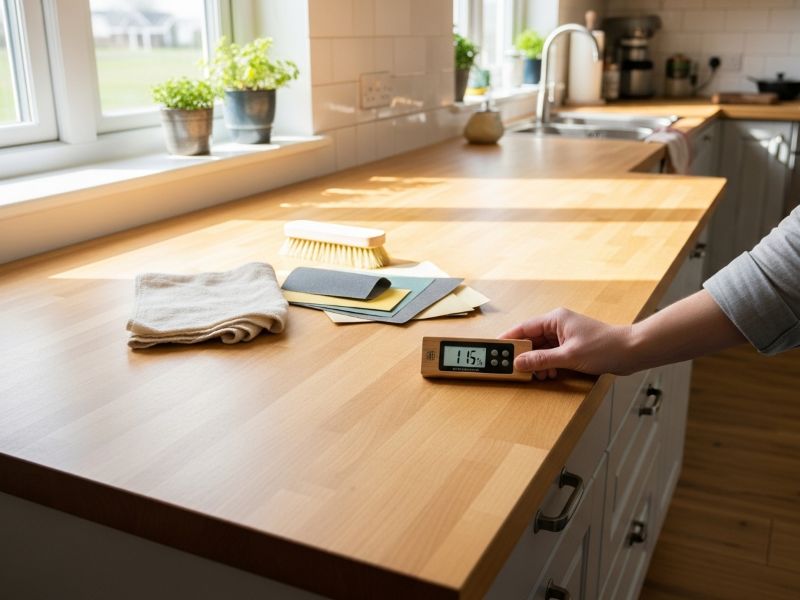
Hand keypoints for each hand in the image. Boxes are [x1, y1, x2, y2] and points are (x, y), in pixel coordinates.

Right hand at [499, 308, 634, 379]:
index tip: (495, 349)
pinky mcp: (571, 346)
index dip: (508, 339)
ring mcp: (565, 336)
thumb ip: (541, 359)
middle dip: (524, 355)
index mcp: (555, 319)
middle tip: (513, 367)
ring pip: (541, 349)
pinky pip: (551, 354)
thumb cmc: (605, 347)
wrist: (631, 352)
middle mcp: (558, 325)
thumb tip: (519, 362)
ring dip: (537, 362)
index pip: (524, 328)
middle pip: (531, 339)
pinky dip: (547, 365)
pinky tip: (549, 374)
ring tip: (537, 374)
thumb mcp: (569, 356)